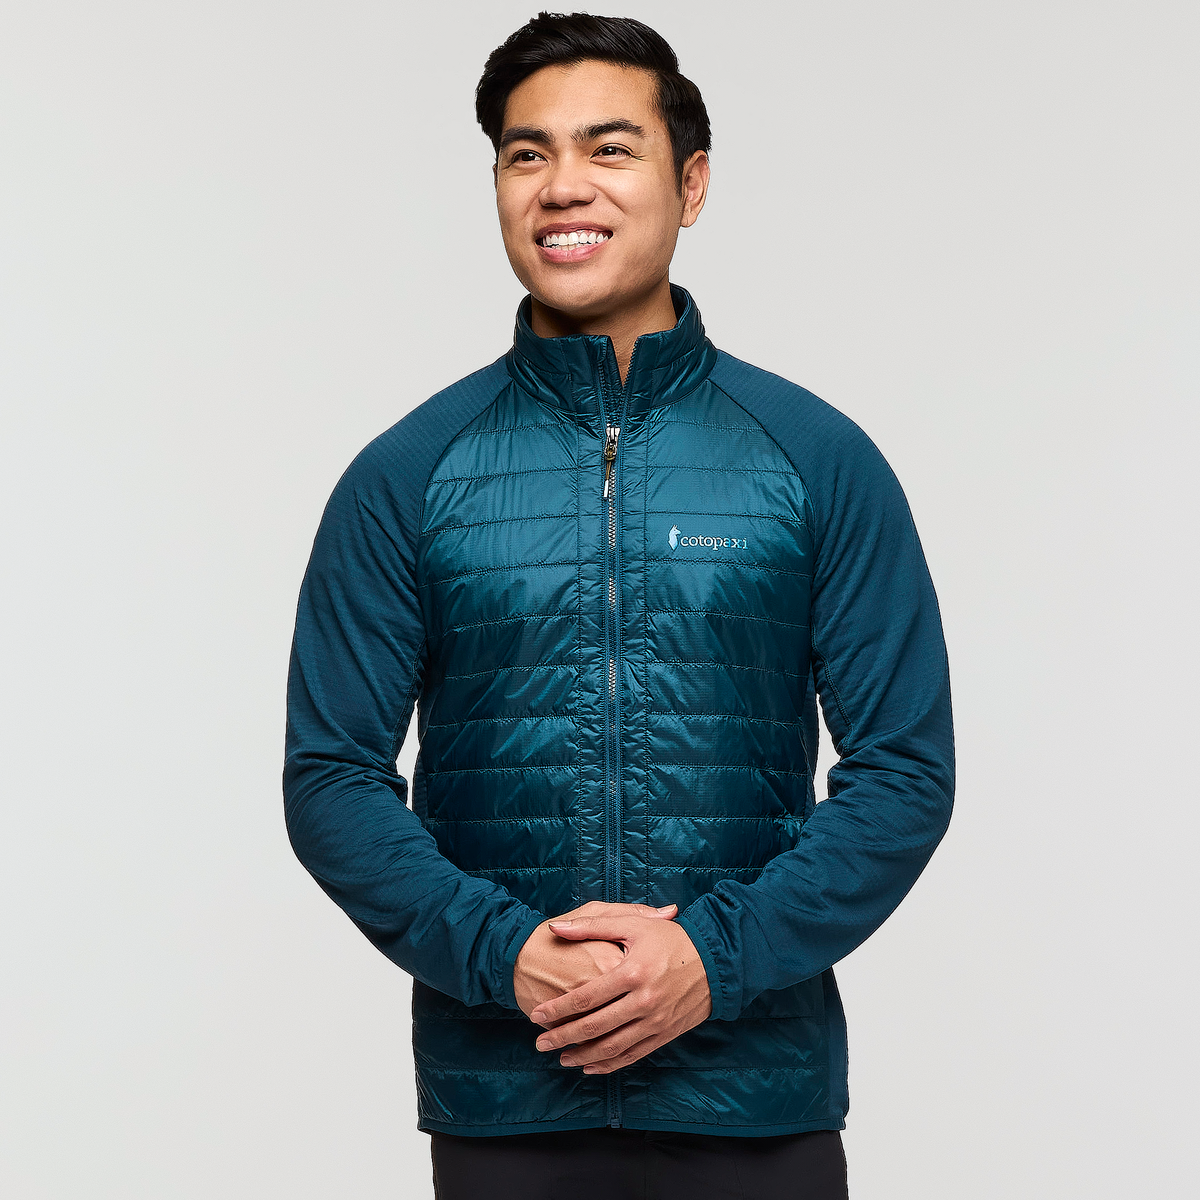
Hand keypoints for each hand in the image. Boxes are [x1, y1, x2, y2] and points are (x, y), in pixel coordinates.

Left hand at [530, 907, 711, 1074]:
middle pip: (594, 1027)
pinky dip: (609, 1065)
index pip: (585, 997)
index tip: (537, 1015)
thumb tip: (555, 928)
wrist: (716, 961)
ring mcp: (655, 1022)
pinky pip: (632, 1056)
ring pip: (612, 1048)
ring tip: (561, 1058)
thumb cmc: (672, 938)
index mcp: (632, 973)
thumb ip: (591, 926)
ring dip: (583, 1056)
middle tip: (540, 1043)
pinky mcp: (665, 1035)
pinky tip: (591, 1067)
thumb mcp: (633, 924)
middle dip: (563, 1037)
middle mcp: (643, 1002)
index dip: (558, 1009)